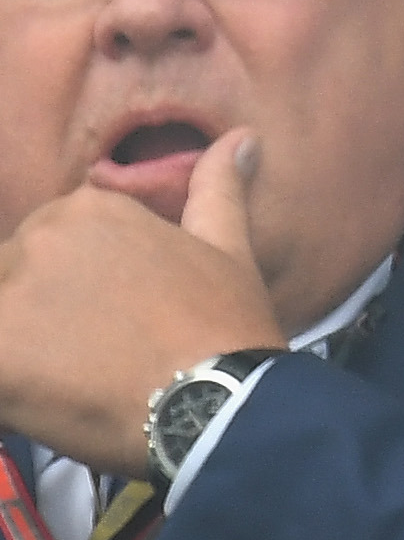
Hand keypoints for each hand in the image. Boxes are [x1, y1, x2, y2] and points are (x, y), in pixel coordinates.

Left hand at [0, 131, 281, 471]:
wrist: (216, 402)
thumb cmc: (224, 324)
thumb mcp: (229, 248)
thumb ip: (218, 189)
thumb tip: (243, 137)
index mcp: (90, 210)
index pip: (47, 246)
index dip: (70, 290)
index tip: (103, 322)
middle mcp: (40, 239)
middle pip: (12, 279)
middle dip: (36, 316)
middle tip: (85, 358)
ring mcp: (10, 296)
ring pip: (1, 318)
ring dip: (20, 346)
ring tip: (62, 382)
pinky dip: (11, 383)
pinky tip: (40, 398)